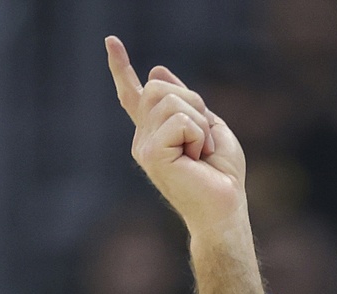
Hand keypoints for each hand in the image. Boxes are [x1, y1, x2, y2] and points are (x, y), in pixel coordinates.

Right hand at [105, 37, 243, 231]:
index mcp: (155, 131)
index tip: (111, 41)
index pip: (133, 95)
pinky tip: (197, 158)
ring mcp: (143, 146)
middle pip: (159, 88)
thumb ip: (186, 102)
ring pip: (171, 101)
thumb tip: (156, 72)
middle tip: (204, 137)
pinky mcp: (151, 154)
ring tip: (201, 151)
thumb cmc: (222, 174)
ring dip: (199, 122)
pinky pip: (180, 120)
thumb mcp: (209, 126)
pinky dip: (198, 135)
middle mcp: (143, 138)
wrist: (225, 207)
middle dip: (193, 102)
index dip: (121, 67)